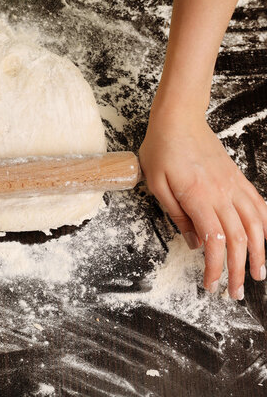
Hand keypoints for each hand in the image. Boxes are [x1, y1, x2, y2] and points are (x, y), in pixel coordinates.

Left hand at [140, 107, 266, 299]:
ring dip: (261, 252)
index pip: (214, 242)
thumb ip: (176, 215)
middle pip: (239, 239)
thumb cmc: (162, 149)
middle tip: (236, 293)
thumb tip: (193, 244)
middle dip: (239, 270)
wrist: (179, 119)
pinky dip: (266, 225)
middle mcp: (222, 194)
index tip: (211, 285)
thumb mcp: (156, 185)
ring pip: (256, 224)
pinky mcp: (238, 179)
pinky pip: (260, 205)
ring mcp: (234, 186)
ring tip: (260, 274)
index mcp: (199, 198)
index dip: (216, 268)